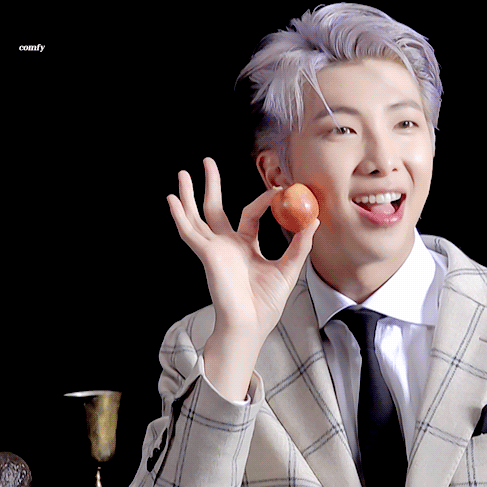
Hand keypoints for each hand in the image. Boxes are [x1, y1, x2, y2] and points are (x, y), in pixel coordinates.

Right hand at [167, 157, 318, 397]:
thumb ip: (300, 246)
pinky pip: (190, 232)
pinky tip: (172, 199)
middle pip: (215, 208)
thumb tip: (314, 221)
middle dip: (211, 186)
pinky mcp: (207, 255)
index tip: (280, 187)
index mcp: (245, 246)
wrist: (251, 325)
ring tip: (183, 173)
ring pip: (198, 216)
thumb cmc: (267, 304)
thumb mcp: (289, 270)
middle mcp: (226, 245)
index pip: (251, 214)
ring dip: (189, 195)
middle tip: (207, 161)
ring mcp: (214, 249)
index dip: (264, 200)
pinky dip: (180, 216)